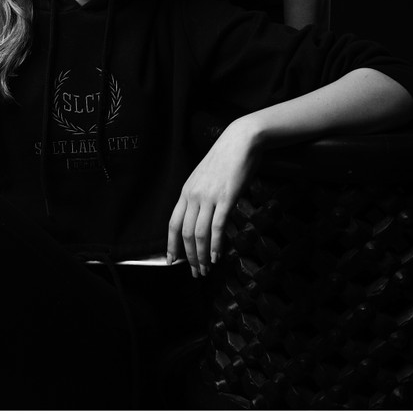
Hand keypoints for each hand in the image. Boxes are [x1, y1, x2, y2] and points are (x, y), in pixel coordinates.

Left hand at [167, 119, 255, 276]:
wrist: (240, 141)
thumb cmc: (225, 160)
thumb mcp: (204, 178)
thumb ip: (200, 197)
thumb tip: (200, 219)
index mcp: (186, 191)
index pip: (173, 223)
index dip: (171, 245)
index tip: (172, 261)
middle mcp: (194, 195)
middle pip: (186, 233)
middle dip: (189, 257)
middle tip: (196, 272)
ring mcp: (209, 197)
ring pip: (199, 233)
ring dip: (202, 255)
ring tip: (206, 269)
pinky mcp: (226, 198)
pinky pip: (217, 226)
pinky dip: (215, 244)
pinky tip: (217, 256)